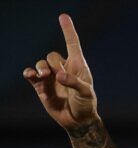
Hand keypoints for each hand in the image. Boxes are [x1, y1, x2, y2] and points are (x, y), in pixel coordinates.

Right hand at [23, 14, 98, 129]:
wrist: (77, 121)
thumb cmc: (86, 104)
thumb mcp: (86, 93)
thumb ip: (74, 83)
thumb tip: (57, 76)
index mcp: (78, 66)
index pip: (72, 44)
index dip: (68, 30)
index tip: (63, 16)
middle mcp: (63, 68)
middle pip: (52, 56)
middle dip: (53, 63)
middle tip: (58, 77)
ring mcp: (51, 77)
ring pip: (41, 64)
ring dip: (40, 68)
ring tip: (44, 76)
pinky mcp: (41, 86)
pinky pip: (32, 75)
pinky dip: (29, 73)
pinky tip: (31, 74)